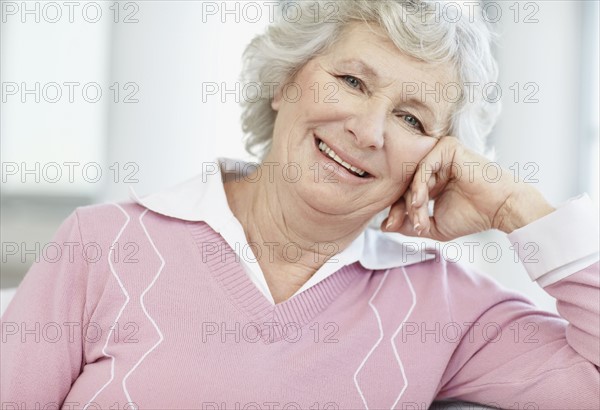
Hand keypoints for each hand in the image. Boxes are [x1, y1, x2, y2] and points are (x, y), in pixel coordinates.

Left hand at [381, 136, 555, 240]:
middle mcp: (433, 164)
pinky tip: (420, 202)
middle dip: (402, 208)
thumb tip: (383, 227)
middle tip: (412, 226)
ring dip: (413, 201)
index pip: (402, 192)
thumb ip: (409, 224)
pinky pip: (424, 166)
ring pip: (413, 177)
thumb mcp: (433, 226)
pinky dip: (419, 186)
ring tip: (420, 219)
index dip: (395, 210)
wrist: (501, 209)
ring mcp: (440, 154)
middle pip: (404, 184)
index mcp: (430, 179)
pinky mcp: (448, 147)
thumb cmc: (473, 216)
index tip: (390, 226)